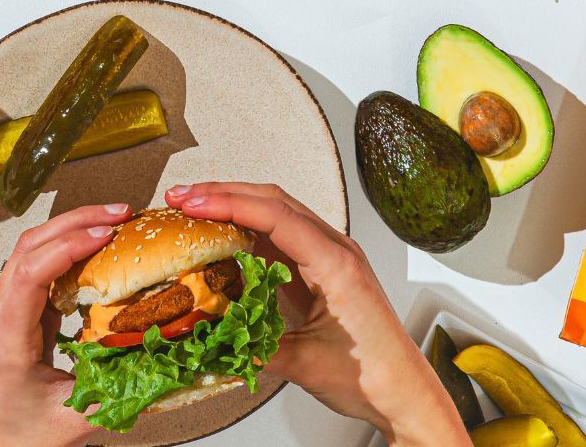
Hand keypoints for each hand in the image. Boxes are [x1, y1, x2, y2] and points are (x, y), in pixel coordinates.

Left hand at [0, 203, 129, 446]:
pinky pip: (36, 267)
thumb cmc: (26, 437)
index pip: (29, 273)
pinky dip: (66, 249)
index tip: (104, 235)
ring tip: (111, 221)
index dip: (67, 246)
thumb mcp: (79, 417)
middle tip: (118, 214)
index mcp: (7, 339)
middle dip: (74, 222)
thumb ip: (123, 389)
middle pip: (28, 248)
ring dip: (69, 229)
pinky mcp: (16, 313)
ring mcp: (3, 312)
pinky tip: (95, 247)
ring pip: (29, 251)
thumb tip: (169, 367)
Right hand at [164, 183, 464, 445]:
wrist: (404, 391)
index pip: (277, 216)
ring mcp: (331, 257)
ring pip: (277, 213)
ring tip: (193, 209)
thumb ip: (253, 349)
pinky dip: (248, 229)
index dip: (229, 203)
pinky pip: (282, 237)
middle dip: (224, 193)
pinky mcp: (323, 269)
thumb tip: (207, 342)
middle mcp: (336, 250)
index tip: (193, 203)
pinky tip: (223, 236)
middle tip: (181, 198)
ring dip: (235, 206)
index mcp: (337, 264)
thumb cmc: (373, 375)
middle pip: (274, 201)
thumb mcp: (304, 365)